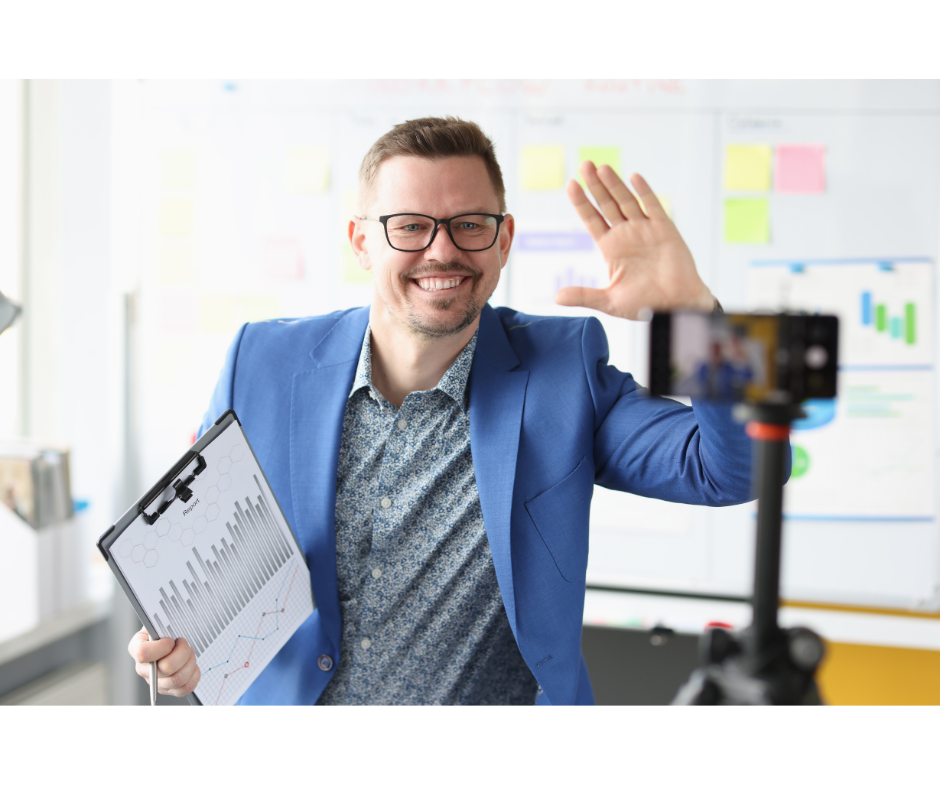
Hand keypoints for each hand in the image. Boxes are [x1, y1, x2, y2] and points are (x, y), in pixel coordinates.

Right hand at [128, 627, 200, 696]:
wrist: (171, 638)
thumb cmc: (165, 629)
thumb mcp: (161, 620)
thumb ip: (162, 620)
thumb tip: (167, 617)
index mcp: (137, 648)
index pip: (143, 653)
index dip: (162, 647)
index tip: (171, 640)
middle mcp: (144, 668)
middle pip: (166, 668)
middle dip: (182, 652)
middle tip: (184, 644)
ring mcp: (156, 681)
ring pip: (177, 679)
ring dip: (189, 663)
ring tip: (189, 653)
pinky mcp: (169, 689)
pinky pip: (185, 688)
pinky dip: (194, 675)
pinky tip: (192, 665)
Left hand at [556, 163, 713, 319]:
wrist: (676, 307)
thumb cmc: (645, 305)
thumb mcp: (609, 301)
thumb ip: (584, 295)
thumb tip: (556, 298)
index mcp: (611, 248)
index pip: (592, 220)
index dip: (582, 202)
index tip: (571, 185)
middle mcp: (626, 235)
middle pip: (607, 205)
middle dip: (595, 186)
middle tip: (584, 165)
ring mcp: (645, 230)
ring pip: (626, 201)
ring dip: (614, 184)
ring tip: (601, 168)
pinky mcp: (665, 230)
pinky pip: (653, 207)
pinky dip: (643, 192)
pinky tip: (633, 178)